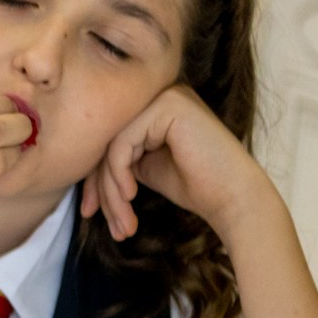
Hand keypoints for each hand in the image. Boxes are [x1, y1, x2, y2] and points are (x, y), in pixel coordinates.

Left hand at [80, 84, 274, 241]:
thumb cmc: (195, 186)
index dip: (95, 180)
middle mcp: (160, 95)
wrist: (233, 197)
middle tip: (98, 220)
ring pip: (112, 146)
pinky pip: (122, 144)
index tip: (89, 212)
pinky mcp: (168, 106)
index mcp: (155, 108)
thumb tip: (83, 166)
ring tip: (121, 221)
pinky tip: (130, 196)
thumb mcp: (144, 169)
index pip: (111, 142)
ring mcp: (166, 96)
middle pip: (108, 142)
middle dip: (99, 187)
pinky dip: (119, 175)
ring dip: (110, 190)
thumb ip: (118, 159)